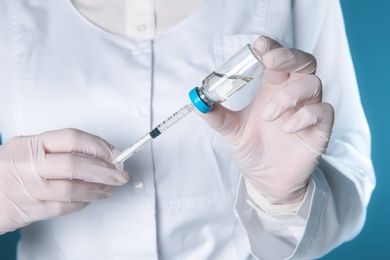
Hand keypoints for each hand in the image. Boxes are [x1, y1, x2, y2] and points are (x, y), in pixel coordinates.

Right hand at [0, 128, 128, 233]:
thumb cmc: (8, 169)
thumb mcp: (27, 148)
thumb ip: (59, 149)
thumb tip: (100, 154)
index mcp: (31, 144)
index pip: (72, 138)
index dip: (98, 146)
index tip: (114, 154)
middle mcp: (29, 165)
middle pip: (76, 165)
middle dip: (105, 170)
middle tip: (120, 174)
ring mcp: (29, 189)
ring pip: (72, 190)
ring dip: (97, 190)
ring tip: (109, 188)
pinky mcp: (29, 210)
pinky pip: (62, 208)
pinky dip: (81, 203)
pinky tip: (89, 199)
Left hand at [197, 36, 333, 203]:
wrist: (267, 180)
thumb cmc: (254, 150)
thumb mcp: (232, 131)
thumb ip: (217, 116)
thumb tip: (197, 103)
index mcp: (272, 88)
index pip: (278, 58)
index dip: (272, 48)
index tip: (259, 46)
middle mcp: (292, 94)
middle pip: (303, 62)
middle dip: (288, 56)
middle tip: (270, 62)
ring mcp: (308, 110)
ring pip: (313, 83)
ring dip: (290, 94)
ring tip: (269, 115)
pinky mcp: (320, 129)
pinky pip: (324, 111)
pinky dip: (306, 115)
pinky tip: (288, 128)